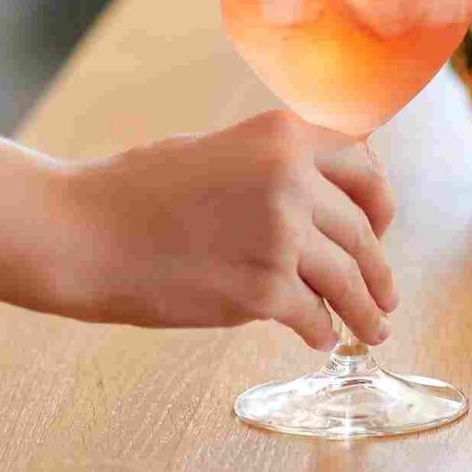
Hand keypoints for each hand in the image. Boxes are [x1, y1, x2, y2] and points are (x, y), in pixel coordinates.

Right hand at [46, 110, 399, 348]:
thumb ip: (277, 165)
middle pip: (364, 231)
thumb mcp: (219, 149)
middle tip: (384, 294)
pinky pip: (315, 315)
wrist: (86, 232)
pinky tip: (320, 337)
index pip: (365, 167)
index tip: (380, 227)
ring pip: (352, 280)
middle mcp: (292, 179)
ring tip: (373, 327)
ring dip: (367, 310)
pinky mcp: (263, 290)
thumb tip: (327, 197)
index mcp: (284, 135)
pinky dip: (322, 330)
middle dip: (378, 270)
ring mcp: (281, 237)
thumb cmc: (140, 190)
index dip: (380, 203)